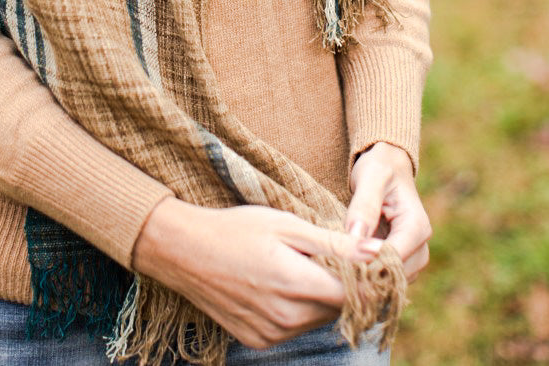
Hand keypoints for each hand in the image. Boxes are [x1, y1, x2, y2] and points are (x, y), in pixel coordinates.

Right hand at [132, 197, 380, 349]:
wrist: (185, 251)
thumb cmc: (238, 228)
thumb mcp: (287, 225)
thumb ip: (336, 243)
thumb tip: (380, 251)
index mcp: (295, 283)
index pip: (357, 294)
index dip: (369, 278)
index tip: (369, 260)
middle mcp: (286, 317)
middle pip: (339, 308)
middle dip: (344, 285)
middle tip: (329, 256)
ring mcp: (271, 333)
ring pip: (319, 320)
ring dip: (321, 298)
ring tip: (299, 266)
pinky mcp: (259, 341)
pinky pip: (295, 328)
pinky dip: (298, 309)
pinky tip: (280, 284)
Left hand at [347, 142, 431, 282]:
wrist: (387, 166)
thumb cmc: (379, 167)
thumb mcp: (370, 178)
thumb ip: (364, 206)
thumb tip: (357, 238)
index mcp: (417, 227)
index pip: (394, 258)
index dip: (367, 262)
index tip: (339, 260)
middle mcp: (420, 247)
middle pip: (394, 276)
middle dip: (365, 275)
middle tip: (333, 267)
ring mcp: (411, 257)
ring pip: (389, 282)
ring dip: (365, 279)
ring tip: (335, 268)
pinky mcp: (398, 261)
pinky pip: (383, 278)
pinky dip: (365, 276)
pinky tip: (343, 268)